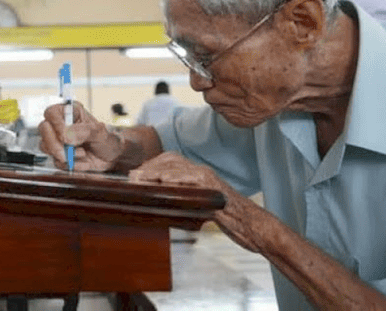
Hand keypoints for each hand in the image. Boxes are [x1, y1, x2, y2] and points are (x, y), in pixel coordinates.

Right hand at [38, 102, 123, 170]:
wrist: (113, 157)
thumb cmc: (107, 140)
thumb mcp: (100, 132)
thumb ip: (84, 132)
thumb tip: (65, 136)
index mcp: (70, 112)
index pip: (51, 113)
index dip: (55, 124)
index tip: (64, 136)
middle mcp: (61, 125)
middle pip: (44, 129)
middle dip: (55, 144)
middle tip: (67, 152)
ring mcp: (59, 140)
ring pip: (45, 146)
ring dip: (64, 154)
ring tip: (82, 154)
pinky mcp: (60, 155)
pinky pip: (56, 161)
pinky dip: (70, 165)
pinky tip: (83, 161)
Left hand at [130, 152, 261, 251]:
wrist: (253, 226)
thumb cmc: (228, 219)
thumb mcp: (200, 209)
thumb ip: (184, 202)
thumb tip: (161, 204)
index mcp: (197, 175)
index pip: (170, 161)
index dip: (151, 165)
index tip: (135, 174)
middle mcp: (202, 172)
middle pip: (171, 159)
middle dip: (149, 166)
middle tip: (132, 176)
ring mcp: (208, 178)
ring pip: (178, 166)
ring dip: (156, 171)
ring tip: (140, 178)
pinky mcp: (214, 189)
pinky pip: (193, 178)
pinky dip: (176, 177)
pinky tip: (163, 181)